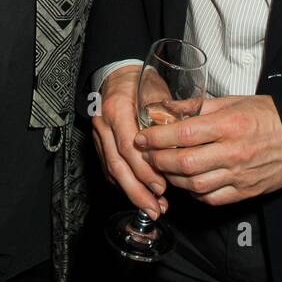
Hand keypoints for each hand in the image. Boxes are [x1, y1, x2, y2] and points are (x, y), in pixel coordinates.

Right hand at [92, 65, 168, 220]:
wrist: (118, 73)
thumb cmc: (142, 81)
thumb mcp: (158, 95)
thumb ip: (168, 120)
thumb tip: (183, 149)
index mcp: (118, 108)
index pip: (129, 147)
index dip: (146, 170)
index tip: (162, 186)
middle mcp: (103, 123)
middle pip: (118, 164)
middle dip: (138, 190)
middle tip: (156, 207)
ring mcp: (98, 134)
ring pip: (111, 170)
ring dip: (131, 192)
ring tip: (151, 207)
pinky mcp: (98, 143)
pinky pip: (108, 168)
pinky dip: (123, 184)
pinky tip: (138, 195)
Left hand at [133, 93, 281, 205]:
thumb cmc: (266, 116)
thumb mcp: (233, 102)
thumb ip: (197, 106)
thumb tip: (166, 107)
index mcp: (229, 125)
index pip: (184, 133)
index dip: (157, 137)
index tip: (142, 137)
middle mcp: (233, 152)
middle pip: (184, 162)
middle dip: (158, 160)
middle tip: (147, 154)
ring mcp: (239, 175)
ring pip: (194, 185)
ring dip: (172, 178)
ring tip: (162, 168)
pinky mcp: (244, 192)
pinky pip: (211, 198)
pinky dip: (193, 193)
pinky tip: (186, 182)